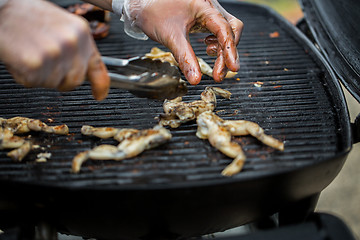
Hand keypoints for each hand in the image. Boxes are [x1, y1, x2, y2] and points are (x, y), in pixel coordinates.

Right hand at [0, 0, 109, 99]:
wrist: (0, 6)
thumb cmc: (28, 15)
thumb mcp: (63, 26)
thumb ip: (76, 48)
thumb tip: (84, 71)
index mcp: (81, 32)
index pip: (97, 66)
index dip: (100, 85)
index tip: (100, 95)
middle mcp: (71, 43)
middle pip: (75, 80)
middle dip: (61, 78)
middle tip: (45, 63)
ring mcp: (54, 54)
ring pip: (53, 83)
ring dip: (40, 75)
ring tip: (30, 53)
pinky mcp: (34, 64)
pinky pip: (33, 83)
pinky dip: (23, 75)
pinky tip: (19, 57)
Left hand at [123, 0, 242, 83]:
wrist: (143, 4)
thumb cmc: (154, 12)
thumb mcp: (170, 36)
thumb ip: (185, 58)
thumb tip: (195, 79)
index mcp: (204, 6)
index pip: (224, 29)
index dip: (229, 50)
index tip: (232, 68)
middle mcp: (210, 7)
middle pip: (231, 30)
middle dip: (228, 53)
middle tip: (220, 74)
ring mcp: (209, 12)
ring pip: (228, 31)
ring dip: (223, 49)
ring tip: (209, 56)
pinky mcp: (205, 18)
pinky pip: (220, 31)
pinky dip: (218, 44)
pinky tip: (207, 48)